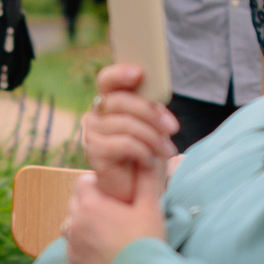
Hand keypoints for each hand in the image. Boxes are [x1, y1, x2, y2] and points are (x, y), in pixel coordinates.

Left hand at [63, 168, 167, 263]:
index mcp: (91, 204)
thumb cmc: (146, 242)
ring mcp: (72, 243)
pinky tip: (103, 245)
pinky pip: (73, 243)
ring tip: (108, 227)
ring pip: (73, 222)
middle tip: (114, 209)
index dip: (99, 182)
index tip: (115, 191)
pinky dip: (84, 241)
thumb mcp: (150, 207)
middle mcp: (75, 222)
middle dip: (92, 201)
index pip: (84, 180)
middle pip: (76, 201)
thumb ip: (147, 179)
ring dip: (86, 221)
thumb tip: (150, 159)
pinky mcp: (74, 262)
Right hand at [80, 61, 177, 204]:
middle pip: (120, 101)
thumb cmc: (144, 154)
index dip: (120, 73)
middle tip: (172, 128)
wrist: (133, 190)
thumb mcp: (151, 126)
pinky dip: (143, 151)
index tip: (139, 73)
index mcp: (108, 102)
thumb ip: (150, 108)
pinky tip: (150, 160)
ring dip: (153, 138)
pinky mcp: (94, 153)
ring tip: (166, 151)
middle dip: (151, 114)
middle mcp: (95, 115)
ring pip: (126, 124)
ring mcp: (91, 134)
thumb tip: (156, 97)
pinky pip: (124, 144)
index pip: (107, 80)